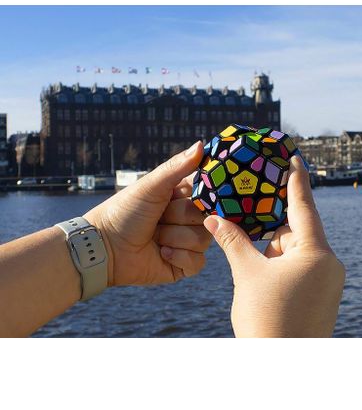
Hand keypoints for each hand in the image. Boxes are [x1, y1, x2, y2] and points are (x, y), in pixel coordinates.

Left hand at [85, 141, 211, 285]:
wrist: (104, 247)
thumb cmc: (124, 211)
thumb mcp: (151, 185)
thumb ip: (177, 166)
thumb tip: (201, 144)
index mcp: (183, 196)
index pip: (210, 192)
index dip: (204, 195)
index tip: (190, 194)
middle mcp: (188, 218)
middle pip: (207, 216)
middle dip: (179, 217)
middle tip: (159, 217)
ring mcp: (187, 242)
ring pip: (203, 239)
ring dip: (174, 237)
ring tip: (155, 236)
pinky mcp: (184, 265)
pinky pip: (198, 262)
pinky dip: (179, 257)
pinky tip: (162, 252)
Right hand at [204, 155, 344, 337]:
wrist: (282, 370)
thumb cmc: (266, 321)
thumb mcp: (247, 275)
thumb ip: (232, 241)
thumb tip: (213, 217)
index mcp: (316, 253)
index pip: (304, 206)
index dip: (296, 180)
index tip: (294, 158)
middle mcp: (328, 264)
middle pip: (295, 231)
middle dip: (269, 226)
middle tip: (247, 210)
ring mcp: (326, 282)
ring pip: (295, 251)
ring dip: (271, 249)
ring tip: (250, 254)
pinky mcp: (320, 295)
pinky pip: (299, 268)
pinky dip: (279, 263)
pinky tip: (260, 270)